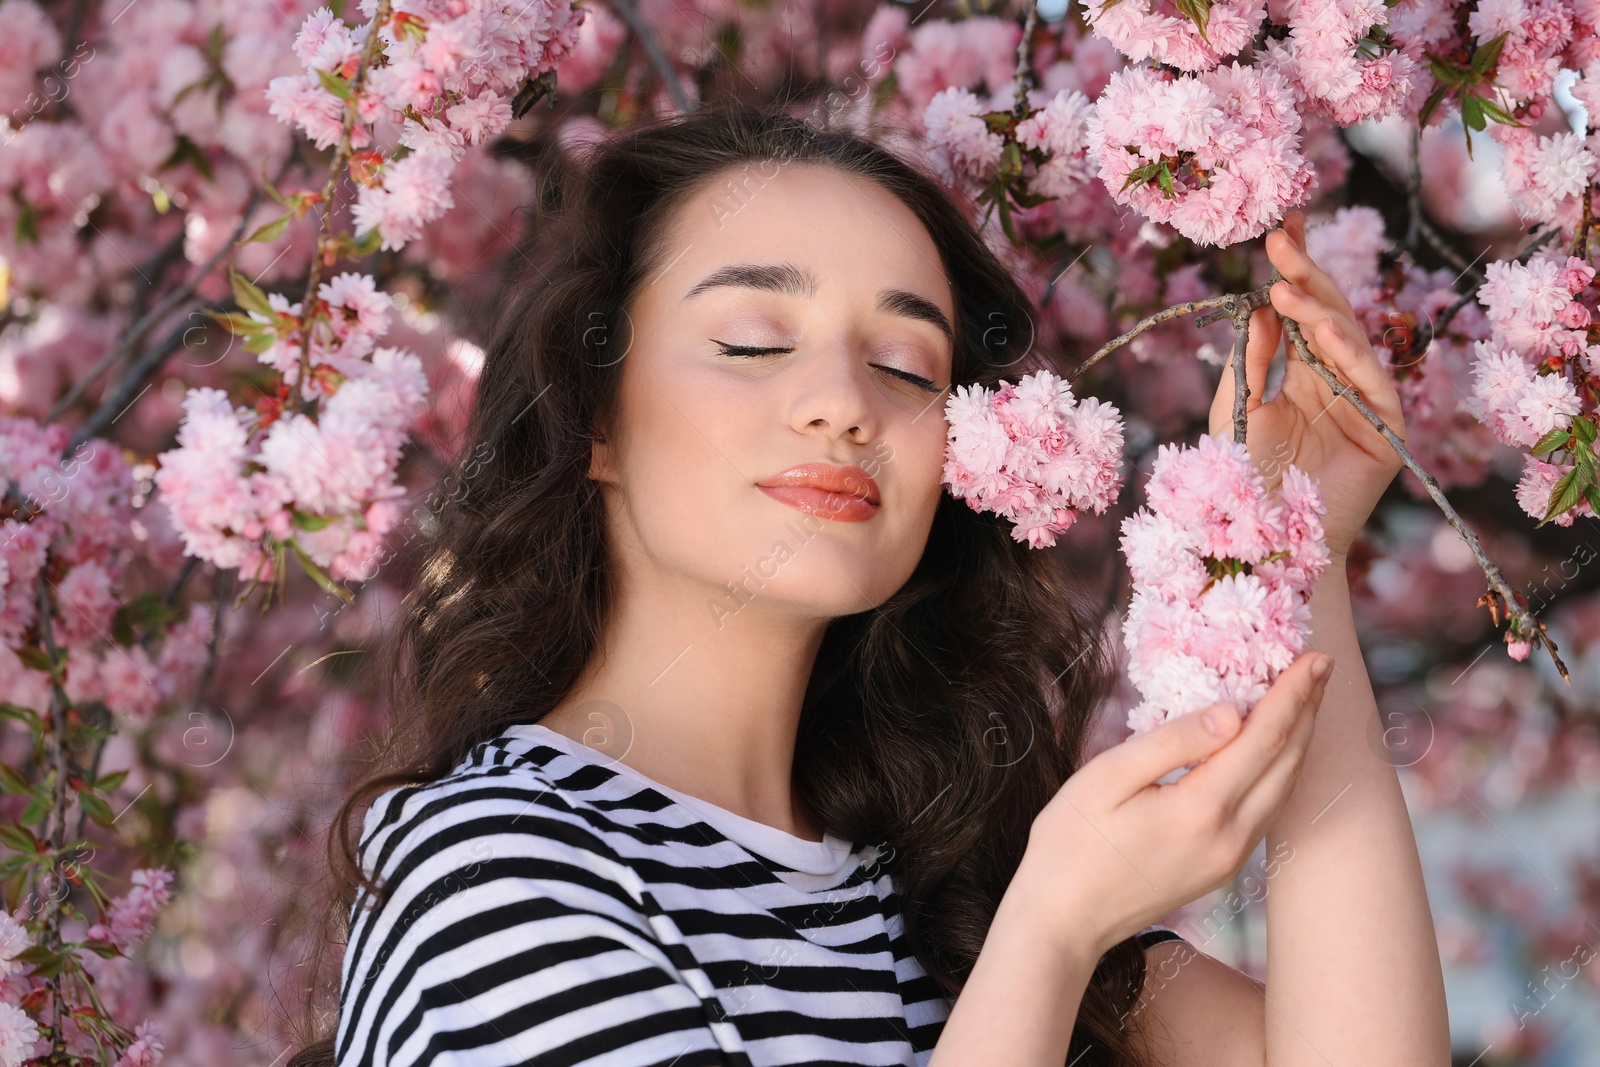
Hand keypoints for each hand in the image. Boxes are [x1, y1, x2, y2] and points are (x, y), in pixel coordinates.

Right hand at [1015, 651, 1332, 961]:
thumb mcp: (1106, 776)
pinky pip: (1266, 811)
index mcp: (1200, 809)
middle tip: (1321, 665)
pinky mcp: (1221, 868)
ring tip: (1306, 699)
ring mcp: (1229, 859)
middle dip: (1306, 710)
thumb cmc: (1070, 842)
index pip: (1263, 739)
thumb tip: (1233, 713)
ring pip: (1283, 790)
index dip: (1291, 695)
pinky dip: (1280, 772)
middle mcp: (1228, 837)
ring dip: (1299, 741)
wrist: (1063, 921)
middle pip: (1286, 763)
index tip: (1315, 657)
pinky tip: (1274, 751)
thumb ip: (1171, 742)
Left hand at [1208, 210, 1406, 559]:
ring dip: (1320, 310)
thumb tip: (1262, 303)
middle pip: (1329, 317)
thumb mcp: (1237, 408)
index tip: (1282, 227)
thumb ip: (1249, 359)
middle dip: (1307, 276)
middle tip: (1283, 238)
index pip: (1303, 312)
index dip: (1296, 270)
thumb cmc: (1246, 479)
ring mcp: (1365, 403)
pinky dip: (1348, 353)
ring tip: (1289, 286)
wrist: (1264, 542)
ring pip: (1351, 342)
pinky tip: (1323, 328)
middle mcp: (1338, 381)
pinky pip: (1371, 382)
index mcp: (1303, 372)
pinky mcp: (1386, 431)